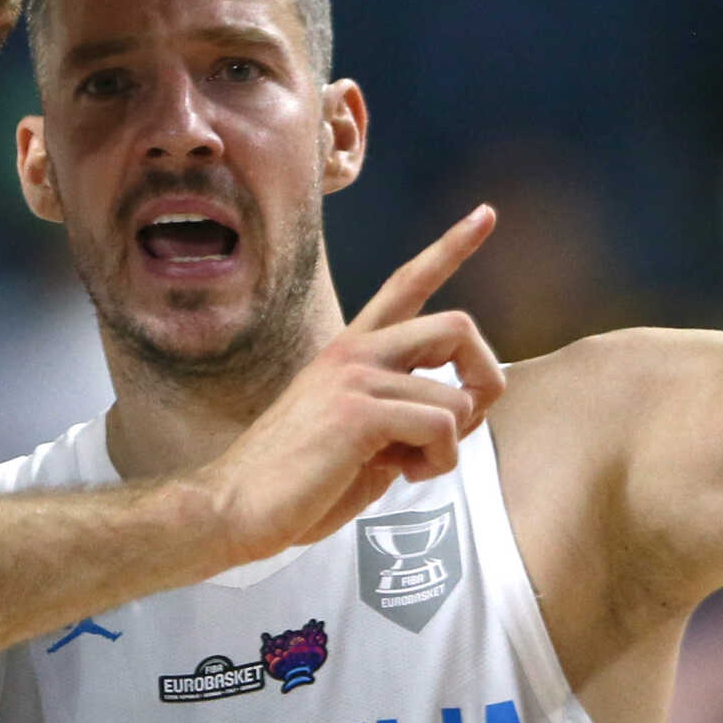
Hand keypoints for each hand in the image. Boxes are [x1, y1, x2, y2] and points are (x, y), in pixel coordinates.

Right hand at [199, 205, 506, 559]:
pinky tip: (402, 474)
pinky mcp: (358, 411)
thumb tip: (454, 415)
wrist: (236, 506)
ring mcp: (355, 376)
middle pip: (455, 325)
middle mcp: (355, 351)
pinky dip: (438, 460)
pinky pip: (442, 424)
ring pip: (457, 396)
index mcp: (352, 351)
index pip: (406, 284)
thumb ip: (402, 413)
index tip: (484, 215)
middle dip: (485, 375)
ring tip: (410, 466)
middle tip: (467, 421)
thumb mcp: (361, 436)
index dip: (450, 248)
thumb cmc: (297, 482)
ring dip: (451, 445)